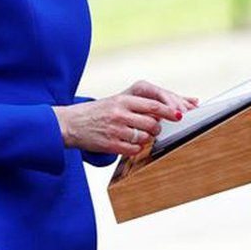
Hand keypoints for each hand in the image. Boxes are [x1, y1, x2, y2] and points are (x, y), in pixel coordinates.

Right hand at [52, 81, 197, 155]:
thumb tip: (163, 112)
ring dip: (146, 138)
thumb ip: (137, 105)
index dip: (169, 111)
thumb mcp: (116, 102)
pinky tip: (129, 144)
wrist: (70, 124)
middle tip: (156, 128)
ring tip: (139, 135)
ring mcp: (116, 130)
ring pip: (144, 137)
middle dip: (158, 127)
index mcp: (123, 100)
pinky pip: (133, 149)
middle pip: (152, 123)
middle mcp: (120, 113)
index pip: (153, 105)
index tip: (180, 115)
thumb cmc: (97, 113)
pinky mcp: (111, 144)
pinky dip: (135, 148)